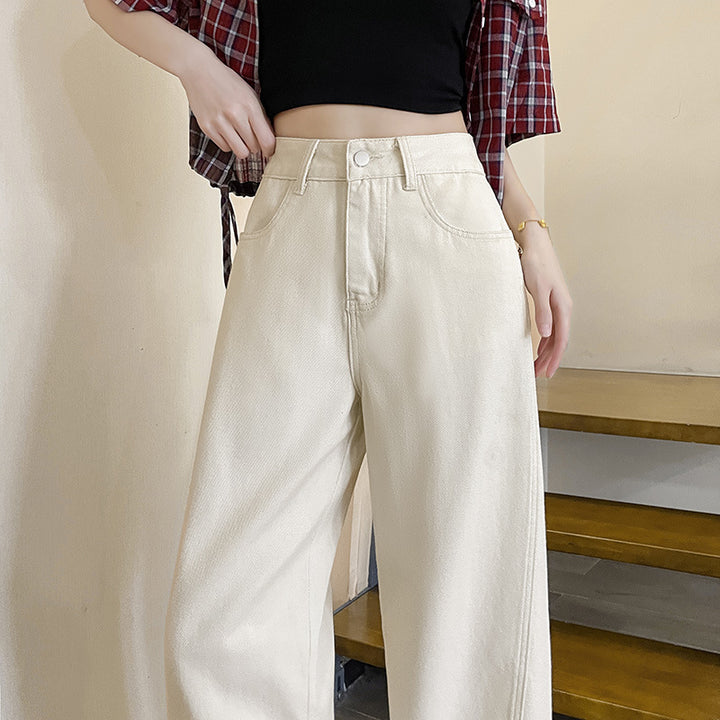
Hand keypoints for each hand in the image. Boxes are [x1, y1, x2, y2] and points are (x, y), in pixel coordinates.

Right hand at [178, 48, 275, 160]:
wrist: (199, 71)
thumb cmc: (227, 82)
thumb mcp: (250, 95)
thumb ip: (261, 117)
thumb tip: (268, 140)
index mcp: (250, 106)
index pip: (266, 140)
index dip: (270, 149)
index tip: (269, 150)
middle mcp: (235, 115)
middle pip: (254, 148)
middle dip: (255, 145)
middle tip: (251, 137)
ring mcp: (219, 122)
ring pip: (240, 152)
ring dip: (242, 147)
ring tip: (240, 136)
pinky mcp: (207, 127)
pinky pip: (225, 147)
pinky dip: (228, 143)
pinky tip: (227, 131)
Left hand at [517, 227, 572, 378]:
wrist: (535, 244)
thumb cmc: (536, 263)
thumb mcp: (538, 288)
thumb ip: (543, 311)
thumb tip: (547, 334)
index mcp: (563, 307)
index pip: (561, 339)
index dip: (555, 358)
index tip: (548, 373)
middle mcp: (562, 308)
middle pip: (558, 340)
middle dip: (549, 359)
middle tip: (538, 375)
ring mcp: (556, 305)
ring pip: (553, 335)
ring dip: (546, 351)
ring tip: (536, 366)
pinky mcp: (548, 302)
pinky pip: (549, 327)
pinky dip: (544, 340)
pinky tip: (538, 348)